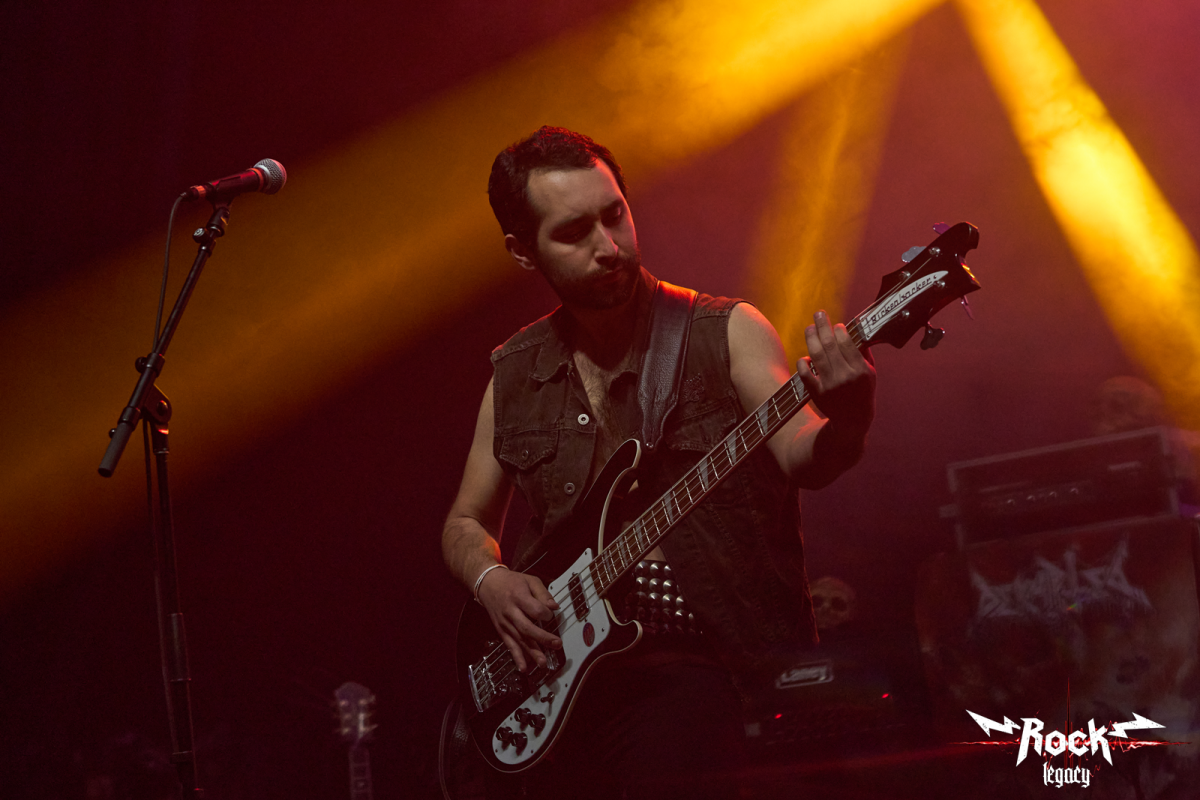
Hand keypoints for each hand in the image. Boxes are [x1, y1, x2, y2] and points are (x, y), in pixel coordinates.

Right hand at [476, 567, 561, 671]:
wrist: (488, 584)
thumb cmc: (511, 582)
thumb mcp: (529, 580)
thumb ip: (543, 593)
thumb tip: (554, 607)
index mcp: (518, 596)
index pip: (534, 609)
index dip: (546, 613)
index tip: (551, 614)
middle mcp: (510, 612)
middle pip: (527, 628)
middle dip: (542, 638)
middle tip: (556, 644)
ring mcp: (505, 623)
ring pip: (519, 639)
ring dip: (532, 652)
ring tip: (543, 663)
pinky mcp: (501, 631)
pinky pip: (510, 645)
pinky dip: (517, 658)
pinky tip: (524, 668)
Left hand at [797, 310, 875, 434]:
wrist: (853, 420)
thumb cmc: (863, 392)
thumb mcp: (871, 373)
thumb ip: (863, 353)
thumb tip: (856, 330)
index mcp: (861, 370)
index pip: (847, 342)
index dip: (839, 329)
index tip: (836, 324)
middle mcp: (845, 376)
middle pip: (829, 344)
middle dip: (822, 325)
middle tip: (819, 314)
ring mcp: (829, 385)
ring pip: (816, 355)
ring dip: (811, 337)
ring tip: (810, 328)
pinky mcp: (817, 393)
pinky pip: (804, 373)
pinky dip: (802, 362)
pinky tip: (805, 356)